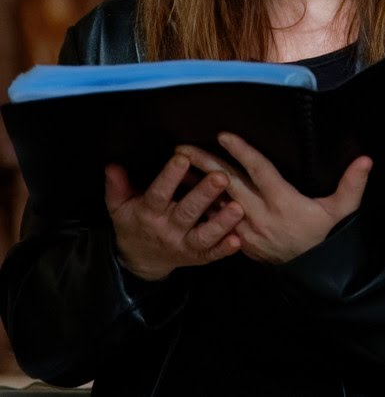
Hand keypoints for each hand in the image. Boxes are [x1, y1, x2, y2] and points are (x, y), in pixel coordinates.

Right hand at [105, 155, 244, 281]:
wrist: (141, 260)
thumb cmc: (134, 224)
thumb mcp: (119, 207)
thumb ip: (117, 187)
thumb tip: (112, 165)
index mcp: (149, 213)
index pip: (158, 194)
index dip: (169, 177)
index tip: (182, 158)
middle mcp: (168, 229)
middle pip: (187, 212)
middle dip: (204, 194)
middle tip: (221, 177)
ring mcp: (184, 245)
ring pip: (204, 235)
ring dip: (221, 222)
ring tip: (238, 207)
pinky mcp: (198, 257)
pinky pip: (212, 254)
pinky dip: (225, 249)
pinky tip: (238, 240)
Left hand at [176, 132, 370, 264]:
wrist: (311, 272)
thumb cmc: (325, 236)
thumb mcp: (342, 211)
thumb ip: (353, 184)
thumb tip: (366, 159)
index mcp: (283, 202)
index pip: (259, 171)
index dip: (242, 152)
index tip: (224, 135)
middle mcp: (260, 214)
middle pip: (228, 185)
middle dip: (205, 164)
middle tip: (183, 148)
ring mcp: (246, 229)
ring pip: (216, 203)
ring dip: (196, 185)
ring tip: (177, 168)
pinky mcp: (238, 240)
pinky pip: (214, 222)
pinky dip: (199, 207)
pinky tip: (185, 195)